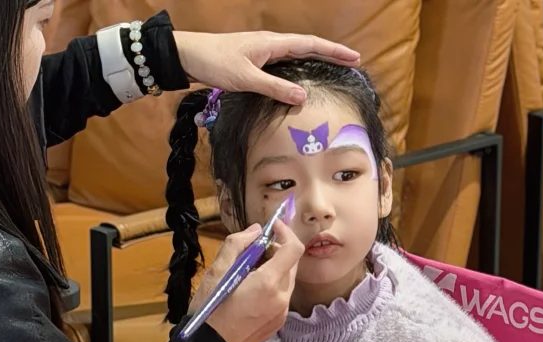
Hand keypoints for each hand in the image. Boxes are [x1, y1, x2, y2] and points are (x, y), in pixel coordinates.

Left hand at [173, 32, 360, 105]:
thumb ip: (275, 88)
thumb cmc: (215, 63)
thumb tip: (303, 97)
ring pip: (297, 53)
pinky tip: (302, 77)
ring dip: (316, 59)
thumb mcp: (246, 79)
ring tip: (334, 67)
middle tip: (352, 62)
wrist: (190, 55)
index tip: (353, 57)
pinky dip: (299, 66)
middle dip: (331, 54)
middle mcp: (271, 44)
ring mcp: (263, 51)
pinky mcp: (255, 60)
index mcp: (272, 44)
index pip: (310, 45)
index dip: (333, 52)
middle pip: (308, 47)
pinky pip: (285, 62)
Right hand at [192, 221, 303, 341]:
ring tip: (248, 271)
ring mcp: (282, 314)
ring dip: (274, 268)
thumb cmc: (209, 311)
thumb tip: (256, 231)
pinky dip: (272, 285)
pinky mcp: (278, 324)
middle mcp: (282, 299)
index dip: (285, 232)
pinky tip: (251, 290)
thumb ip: (238, 244)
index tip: (271, 226)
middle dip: (277, 250)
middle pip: (292, 263)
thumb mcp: (217, 272)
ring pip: (287, 280)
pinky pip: (281, 296)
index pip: (294, 248)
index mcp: (268, 283)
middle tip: (253, 250)